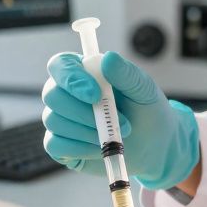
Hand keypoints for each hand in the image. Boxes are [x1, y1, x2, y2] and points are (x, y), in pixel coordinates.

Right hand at [41, 50, 199, 189]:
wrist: (154, 146)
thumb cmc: (147, 111)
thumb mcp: (143, 89)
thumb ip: (126, 73)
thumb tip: (107, 58)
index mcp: (83, 72)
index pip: (59, 65)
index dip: (71, 78)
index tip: (96, 94)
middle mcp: (66, 93)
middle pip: (52, 95)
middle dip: (84, 112)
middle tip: (120, 122)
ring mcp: (61, 120)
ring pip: (54, 121)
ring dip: (88, 131)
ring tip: (115, 136)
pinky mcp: (61, 146)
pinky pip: (56, 146)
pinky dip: (80, 148)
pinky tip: (100, 148)